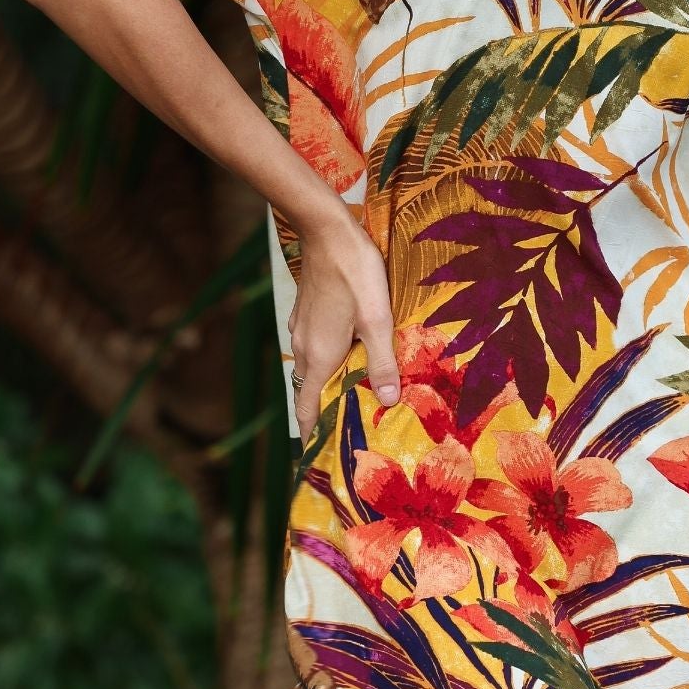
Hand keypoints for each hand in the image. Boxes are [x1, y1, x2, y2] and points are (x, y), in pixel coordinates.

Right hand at [287, 214, 398, 438]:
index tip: (319, 457)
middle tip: (348, 429)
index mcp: (318, 355)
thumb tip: (386, 402)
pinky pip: (314, 346)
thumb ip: (381, 361)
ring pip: (312, 367)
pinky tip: (351, 354)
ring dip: (328, 384)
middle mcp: (303, 346)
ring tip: (354, 396)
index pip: (306, 407)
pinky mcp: (306, 312)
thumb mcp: (377, 319)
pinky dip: (328, 359)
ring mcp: (301, 328)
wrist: (328, 231)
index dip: (312, 434)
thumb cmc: (355, 273)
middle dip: (325, 412)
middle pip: (309, 390)